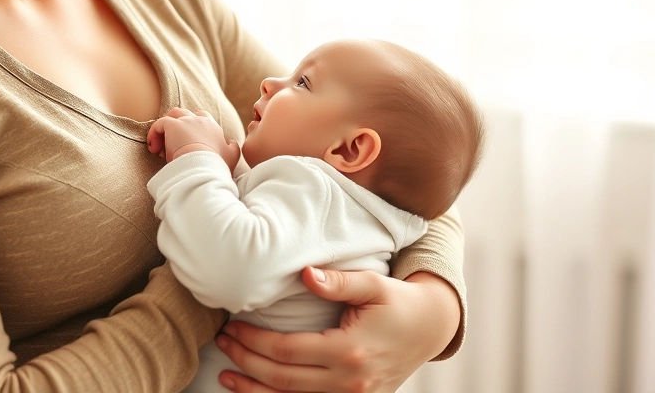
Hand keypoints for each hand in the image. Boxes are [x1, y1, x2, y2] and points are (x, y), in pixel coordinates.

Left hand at [147, 107, 239, 168]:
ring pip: (173, 115)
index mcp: (213, 127)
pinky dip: (154, 134)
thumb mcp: (232, 156)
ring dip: (165, 129)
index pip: (201, 119)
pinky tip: (154, 149)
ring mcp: (186, 121)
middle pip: (185, 114)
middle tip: (171, 147)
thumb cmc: (216, 165)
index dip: (192, 129)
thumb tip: (230, 141)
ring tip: (160, 147)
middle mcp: (200, 120)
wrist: (203, 168)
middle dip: (177, 127)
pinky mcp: (172, 125)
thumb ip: (232, 147)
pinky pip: (159, 124)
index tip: (187, 146)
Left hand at [212, 268, 459, 392]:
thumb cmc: (399, 301)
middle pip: (283, 379)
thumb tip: (305, 274)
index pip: (287, 350)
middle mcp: (350, 381)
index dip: (254, 341)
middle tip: (222, 343)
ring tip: (226, 376)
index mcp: (350, 350)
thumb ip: (339, 281)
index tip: (232, 326)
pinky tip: (259, 390)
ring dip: (255, 390)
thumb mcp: (373, 284)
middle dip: (246, 363)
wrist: (431, 328)